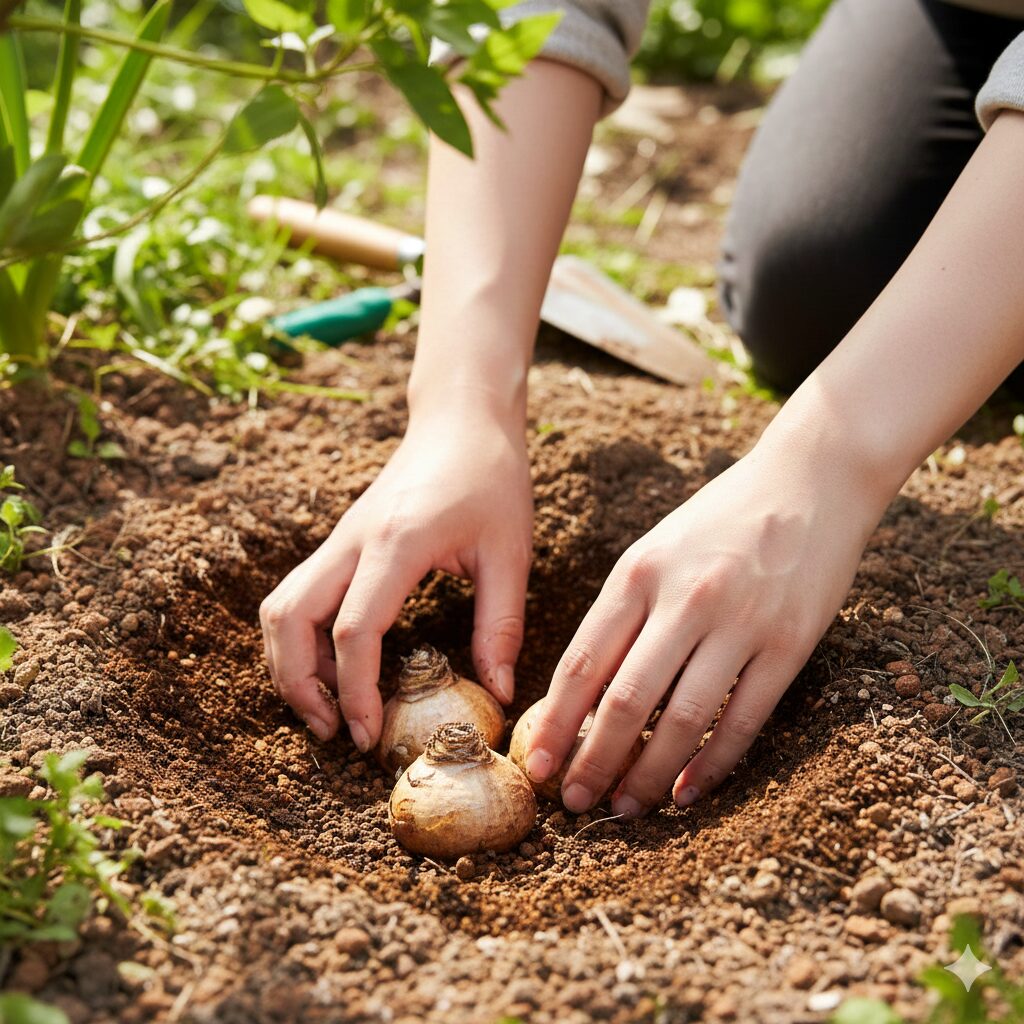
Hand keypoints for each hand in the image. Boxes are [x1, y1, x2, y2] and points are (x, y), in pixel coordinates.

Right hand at [260, 407, 532, 748]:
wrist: (462, 420)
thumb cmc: (492, 478)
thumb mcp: (510, 553)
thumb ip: (502, 625)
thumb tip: (497, 693)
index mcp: (397, 543)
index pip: (353, 630)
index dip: (354, 692)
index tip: (369, 735)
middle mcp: (352, 541)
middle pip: (287, 619)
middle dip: (298, 685)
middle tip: (335, 730)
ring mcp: (338, 539)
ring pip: (280, 607)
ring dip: (290, 662)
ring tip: (329, 706)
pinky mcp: (339, 542)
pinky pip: (297, 596)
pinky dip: (300, 638)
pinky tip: (337, 664)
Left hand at [523, 440, 887, 816]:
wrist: (810, 479)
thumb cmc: (720, 520)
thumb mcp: (655, 550)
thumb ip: (621, 613)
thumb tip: (582, 692)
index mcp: (638, 574)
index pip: (582, 663)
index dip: (554, 723)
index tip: (534, 766)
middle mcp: (684, 598)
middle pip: (626, 700)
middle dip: (592, 761)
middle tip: (572, 803)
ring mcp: (740, 623)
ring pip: (682, 720)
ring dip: (648, 775)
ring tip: (624, 809)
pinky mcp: (789, 644)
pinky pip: (744, 720)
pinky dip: (711, 765)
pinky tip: (686, 795)